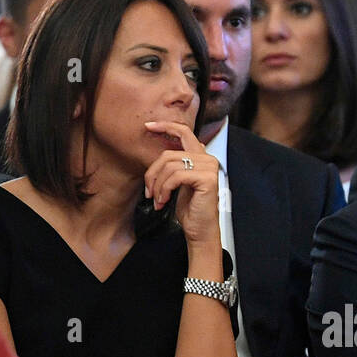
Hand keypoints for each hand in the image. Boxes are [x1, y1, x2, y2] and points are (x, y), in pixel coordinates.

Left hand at [143, 121, 221, 249]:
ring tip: (157, 200)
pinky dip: (164, 189)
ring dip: (157, 185)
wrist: (200, 230)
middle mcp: (207, 159)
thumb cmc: (190, 209)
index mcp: (201, 157)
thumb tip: (161, 155)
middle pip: (169, 154)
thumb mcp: (177, 183)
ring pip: (170, 166)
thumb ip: (173, 166)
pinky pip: (176, 176)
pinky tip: (164, 201)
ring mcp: (209, 168)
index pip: (183, 132)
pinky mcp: (206, 179)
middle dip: (153, 173)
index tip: (148, 127)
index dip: (165, 126)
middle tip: (148, 191)